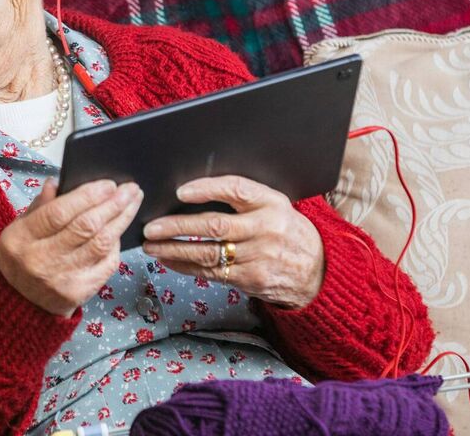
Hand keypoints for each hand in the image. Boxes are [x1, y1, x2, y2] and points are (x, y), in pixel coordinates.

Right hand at [0, 179, 142, 317]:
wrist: (19, 302)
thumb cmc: (23, 256)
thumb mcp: (20, 227)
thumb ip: (41, 205)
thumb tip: (59, 182)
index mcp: (21, 238)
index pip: (58, 213)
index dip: (87, 196)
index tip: (109, 184)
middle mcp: (40, 260)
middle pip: (85, 227)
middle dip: (113, 204)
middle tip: (130, 189)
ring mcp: (61, 279)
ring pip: (100, 244)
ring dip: (122, 220)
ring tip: (133, 202)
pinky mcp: (79, 293)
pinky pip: (107, 263)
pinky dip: (116, 244)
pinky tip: (120, 229)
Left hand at [141, 175, 324, 308]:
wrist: (317, 270)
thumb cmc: (286, 230)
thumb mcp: (275, 204)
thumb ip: (244, 197)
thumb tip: (195, 190)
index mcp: (271, 203)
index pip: (236, 190)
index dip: (207, 189)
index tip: (181, 191)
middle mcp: (265, 229)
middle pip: (215, 225)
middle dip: (178, 226)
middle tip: (152, 226)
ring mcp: (257, 257)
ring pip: (208, 253)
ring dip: (174, 249)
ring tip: (151, 245)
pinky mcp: (249, 279)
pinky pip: (211, 272)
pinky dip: (186, 266)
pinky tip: (169, 259)